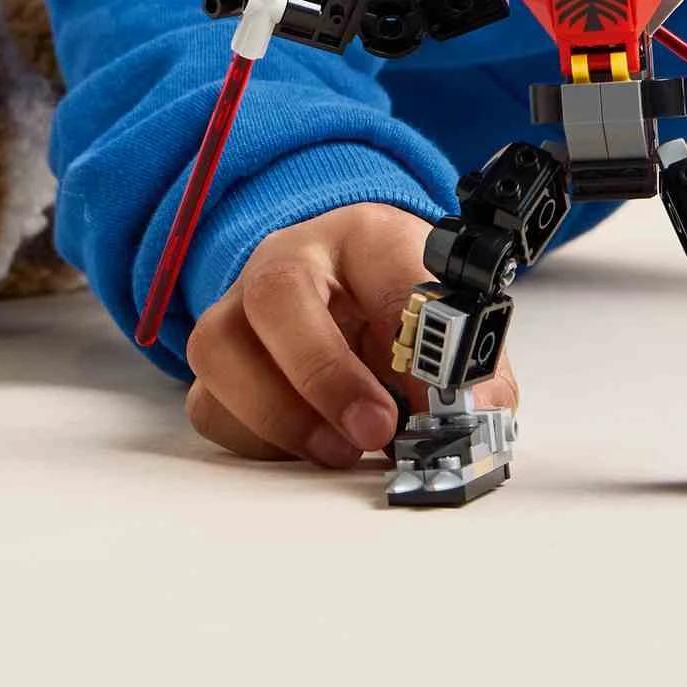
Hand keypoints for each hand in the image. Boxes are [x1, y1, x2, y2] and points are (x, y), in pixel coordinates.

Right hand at [182, 201, 518, 464]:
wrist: (358, 294)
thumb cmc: (404, 302)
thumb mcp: (453, 322)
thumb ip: (468, 368)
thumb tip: (475, 415)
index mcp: (363, 234)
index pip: (375, 257)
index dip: (401, 327)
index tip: (427, 394)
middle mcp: (288, 257)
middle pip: (274, 294)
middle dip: (324, 375)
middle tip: (375, 432)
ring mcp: (239, 306)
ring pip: (220, 350)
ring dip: (282, 417)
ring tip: (341, 452)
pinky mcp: (220, 362)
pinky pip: (211, 406)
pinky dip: (259, 441)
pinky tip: (309, 447)